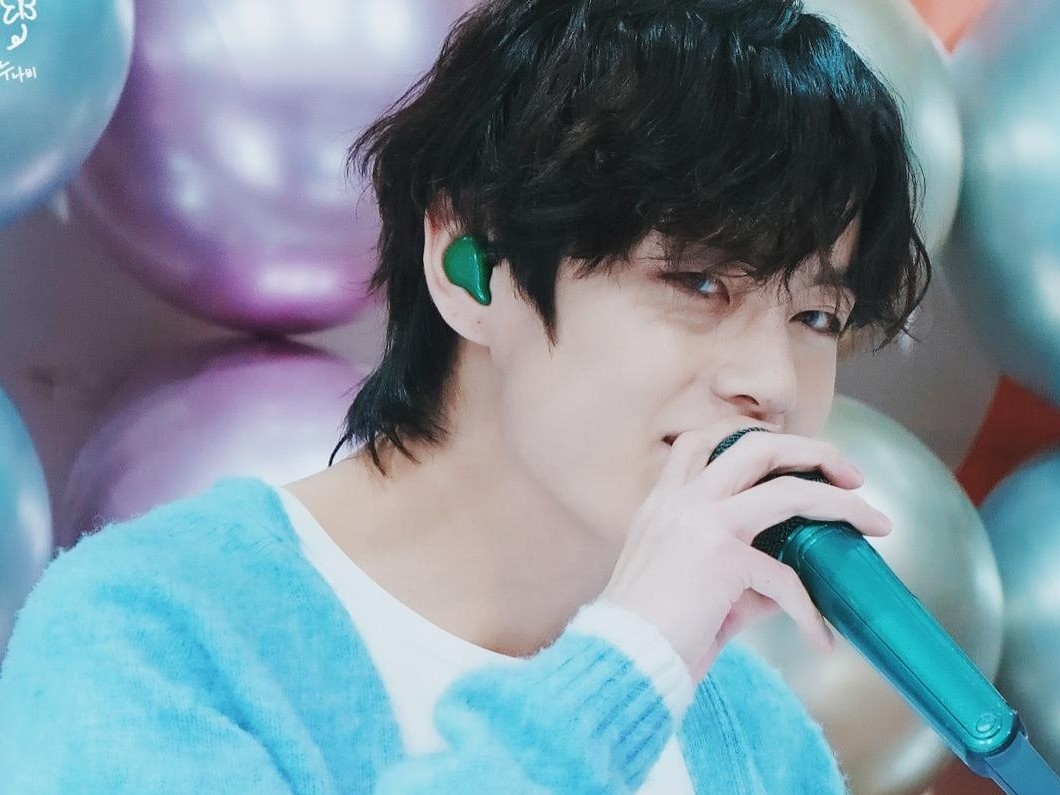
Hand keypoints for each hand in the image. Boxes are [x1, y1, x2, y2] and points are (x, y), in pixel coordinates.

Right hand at [601, 417, 891, 680]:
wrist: (620, 658)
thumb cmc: (646, 630)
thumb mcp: (688, 585)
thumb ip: (738, 571)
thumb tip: (791, 583)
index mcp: (661, 503)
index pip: (702, 443)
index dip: (749, 437)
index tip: (788, 454)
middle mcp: (680, 501)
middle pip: (755, 445)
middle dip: (811, 450)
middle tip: (848, 472)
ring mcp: (701, 522)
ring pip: (787, 489)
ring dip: (839, 502)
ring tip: (874, 521)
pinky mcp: (723, 558)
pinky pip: (786, 579)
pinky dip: (809, 612)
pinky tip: (819, 639)